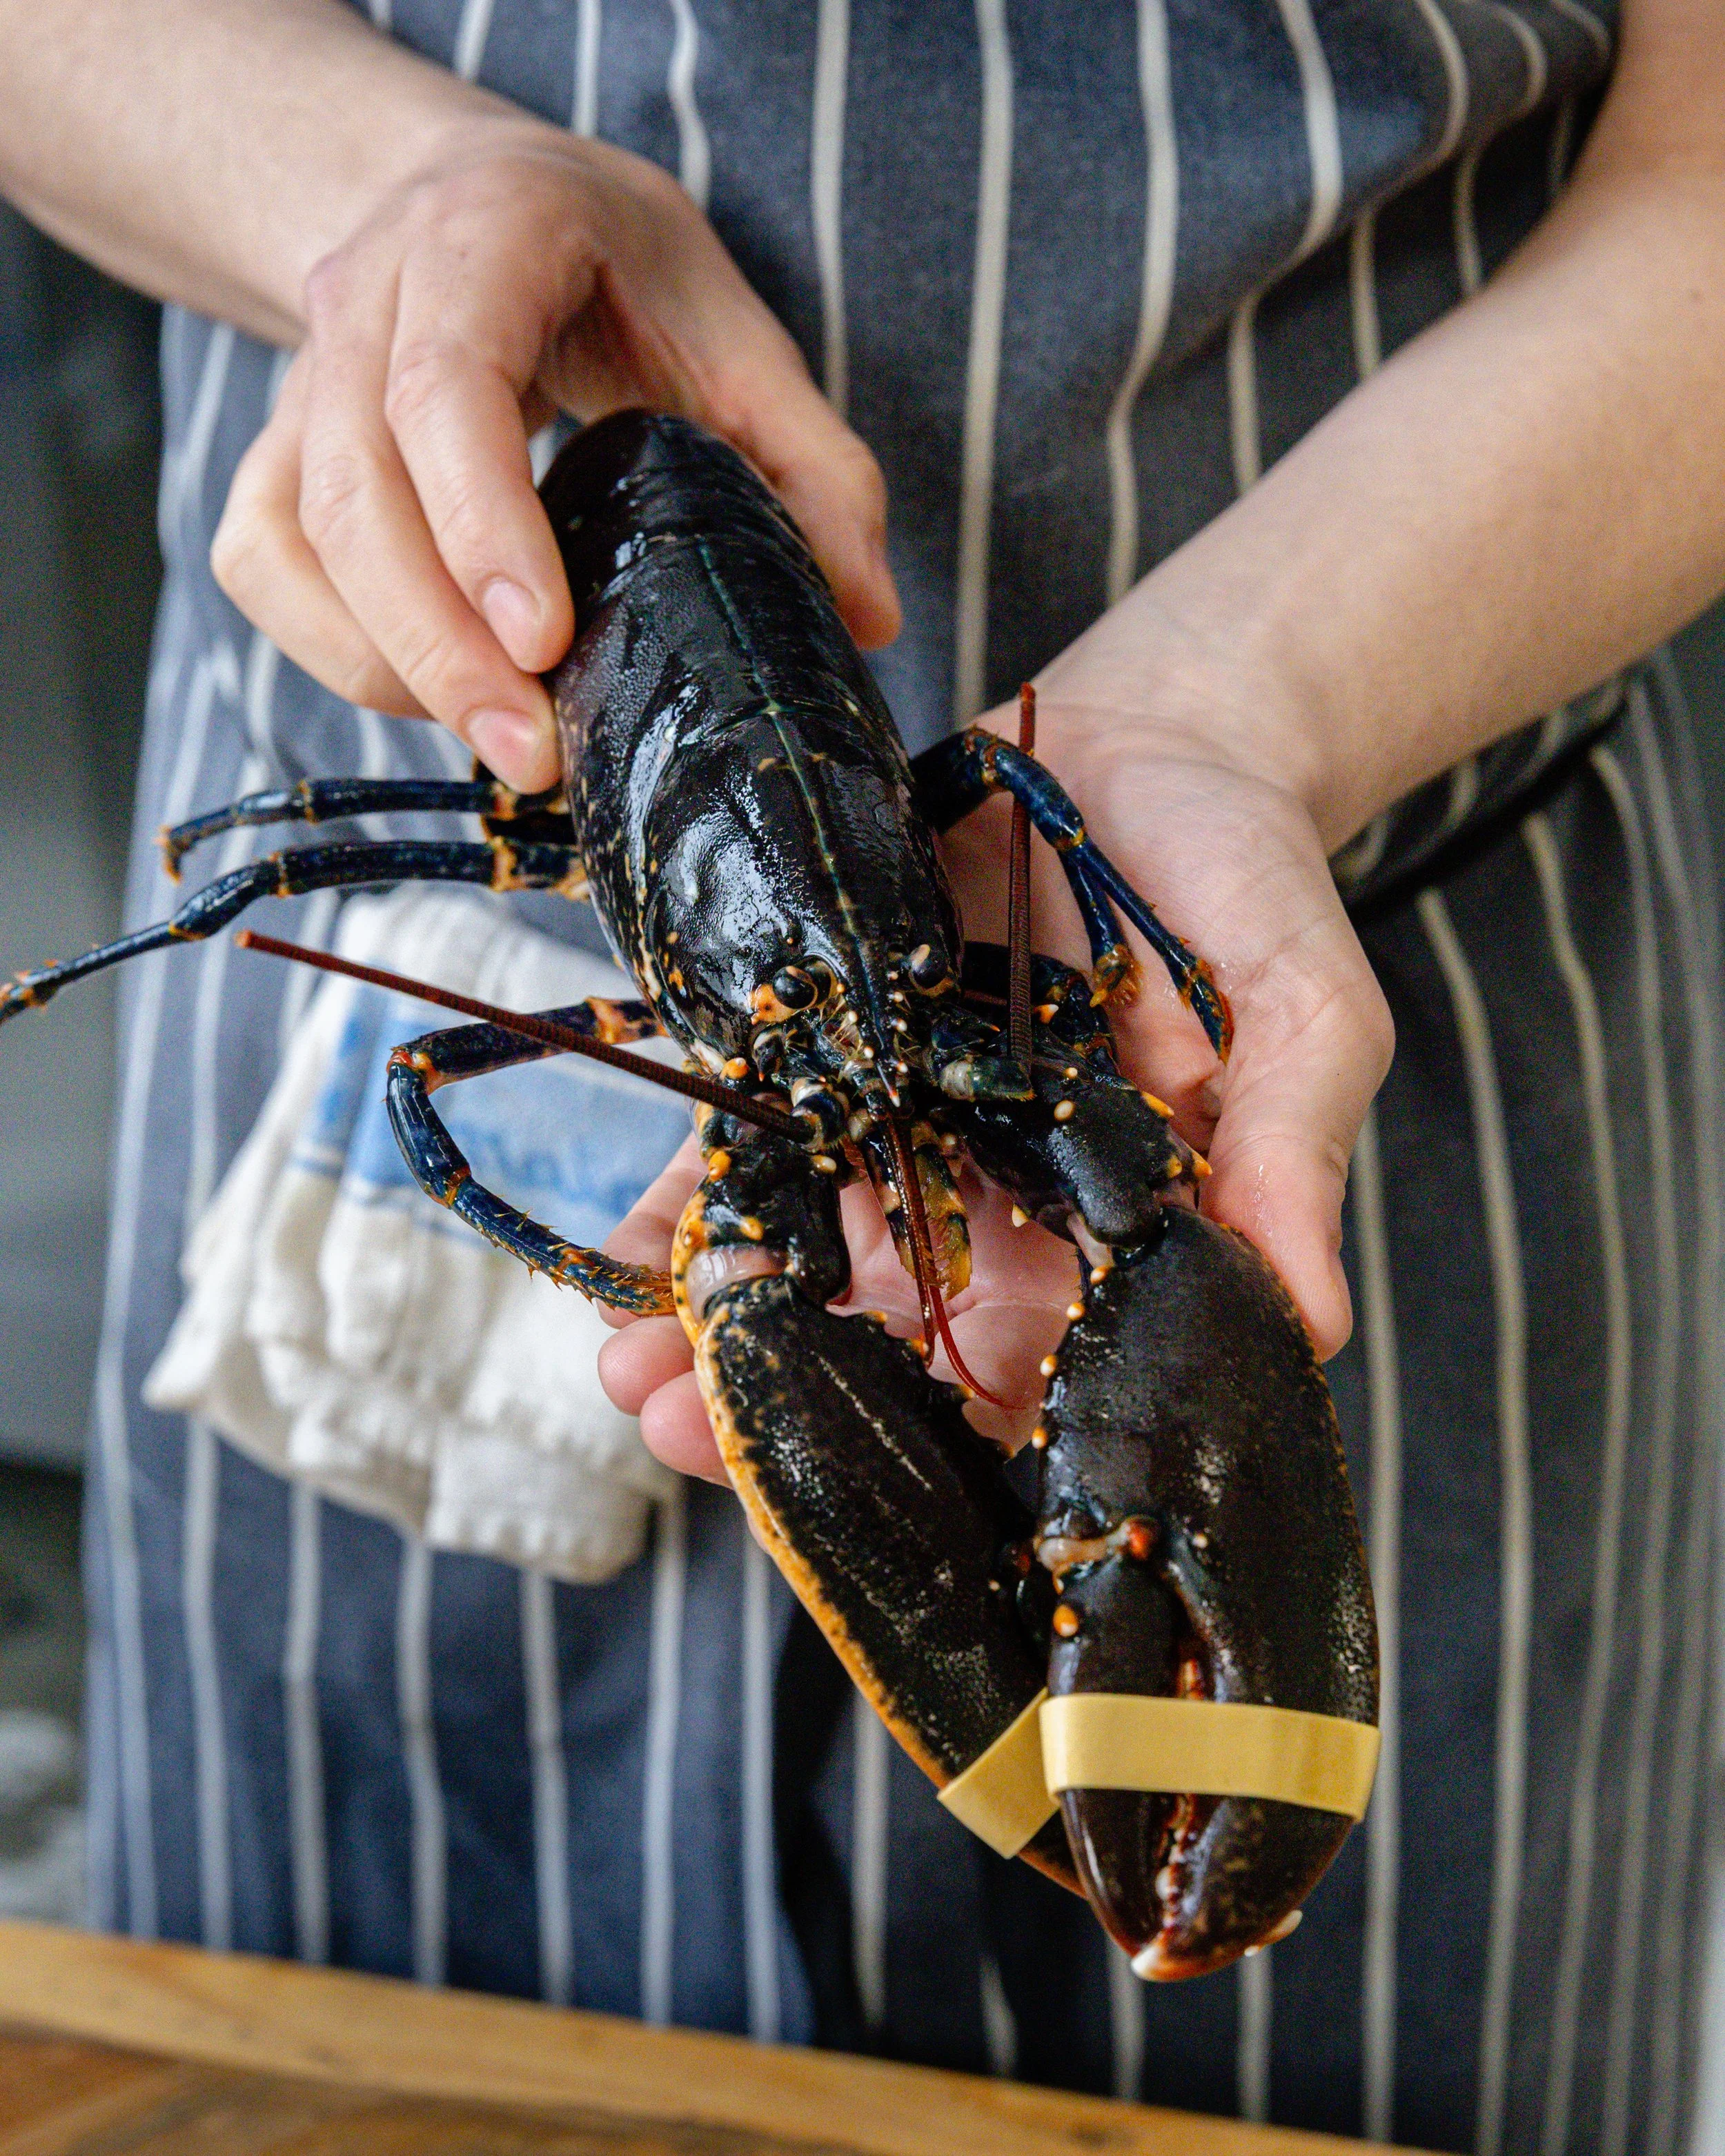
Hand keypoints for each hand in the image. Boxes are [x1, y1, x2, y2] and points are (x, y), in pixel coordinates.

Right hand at [211, 119, 897, 788]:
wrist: (484, 200)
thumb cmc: (613, 270)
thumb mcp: (734, 332)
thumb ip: (812, 465)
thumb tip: (868, 616)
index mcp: (481, 241)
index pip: (444, 389)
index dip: (482, 524)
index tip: (542, 641)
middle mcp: (365, 300)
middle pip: (355, 490)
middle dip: (439, 645)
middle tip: (533, 755)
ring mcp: (302, 378)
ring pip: (294, 539)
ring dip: (390, 666)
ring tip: (503, 748)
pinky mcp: (278, 451)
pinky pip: (263, 566)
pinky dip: (337, 650)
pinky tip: (432, 697)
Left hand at [598, 651, 1392, 1484]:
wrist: (1157, 743)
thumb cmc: (1250, 886)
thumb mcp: (1304, 1012)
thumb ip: (1292, 1152)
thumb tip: (1313, 1323)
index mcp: (1108, 1230)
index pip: (1033, 1372)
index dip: (952, 1444)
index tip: (870, 1503)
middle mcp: (994, 1202)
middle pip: (891, 1337)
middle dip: (792, 1396)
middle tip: (684, 1436)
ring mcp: (902, 1124)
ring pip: (804, 1254)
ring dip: (716, 1320)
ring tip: (626, 1379)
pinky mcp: (831, 1043)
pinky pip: (747, 1135)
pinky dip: (680, 1204)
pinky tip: (614, 1266)